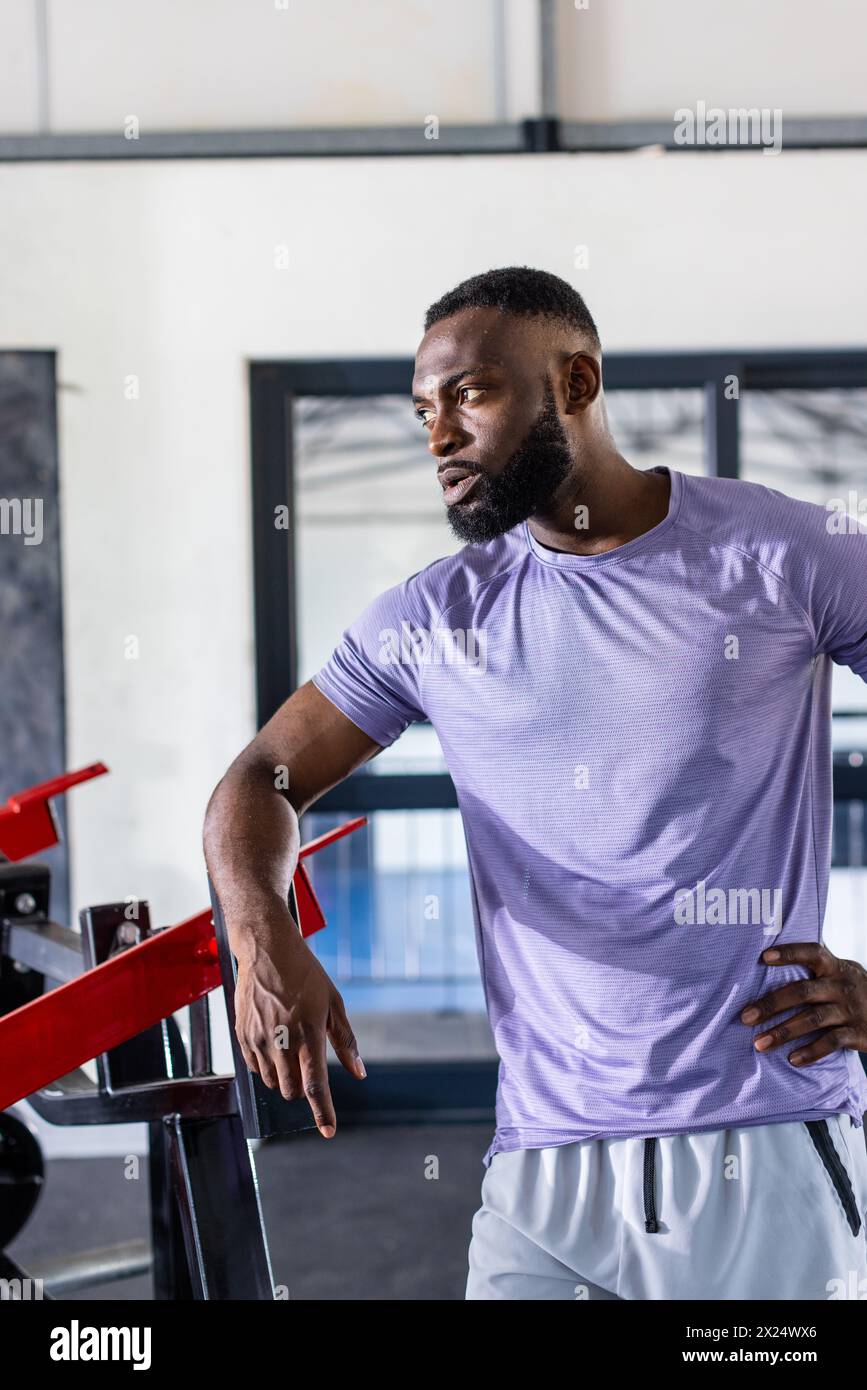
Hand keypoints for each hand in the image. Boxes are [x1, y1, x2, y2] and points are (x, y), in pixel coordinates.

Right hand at [233, 914, 364, 1137]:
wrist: (267, 951)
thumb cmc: (305, 975)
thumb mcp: (334, 1003)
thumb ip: (345, 1041)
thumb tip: (359, 1072)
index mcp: (309, 1034)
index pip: (315, 1085)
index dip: (322, 1111)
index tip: (328, 1131)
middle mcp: (282, 1041)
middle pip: (292, 1089)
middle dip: (302, 1088)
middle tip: (306, 1064)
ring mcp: (259, 1040)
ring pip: (272, 1082)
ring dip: (284, 1077)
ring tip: (289, 1047)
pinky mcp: (242, 1036)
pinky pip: (255, 1069)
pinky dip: (266, 1066)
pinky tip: (273, 1043)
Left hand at [740, 943, 866, 1065]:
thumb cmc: (855, 993)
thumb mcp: (842, 975)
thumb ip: (816, 972)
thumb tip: (767, 964)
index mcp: (835, 967)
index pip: (812, 953)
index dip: (789, 953)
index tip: (763, 957)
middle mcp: (842, 985)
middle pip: (803, 991)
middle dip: (772, 1004)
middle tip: (746, 1017)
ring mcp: (851, 1009)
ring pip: (813, 1019)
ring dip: (783, 1032)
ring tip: (759, 1044)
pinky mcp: (858, 1033)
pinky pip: (832, 1042)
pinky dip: (811, 1052)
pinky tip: (793, 1060)